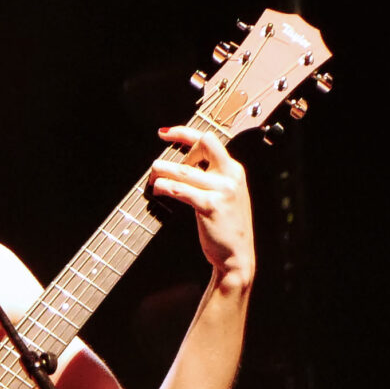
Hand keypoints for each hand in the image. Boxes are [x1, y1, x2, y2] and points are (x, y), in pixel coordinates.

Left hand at [149, 125, 254, 288]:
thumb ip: (211, 178)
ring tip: (152, 175)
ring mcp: (222, 190)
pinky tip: (158, 189)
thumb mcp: (225, 196)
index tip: (164, 134)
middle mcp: (230, 176)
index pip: (209, 140)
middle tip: (159, 164)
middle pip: (203, 145)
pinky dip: (165, 187)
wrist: (236, 256)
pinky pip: (181, 190)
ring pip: (185, 170)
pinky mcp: (211, 206)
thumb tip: (184, 164)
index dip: (184, 133)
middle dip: (178, 149)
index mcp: (233, 171)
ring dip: (163, 170)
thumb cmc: (226, 228)